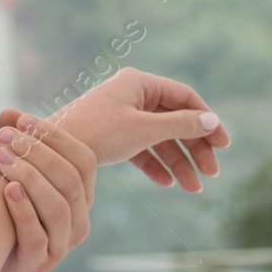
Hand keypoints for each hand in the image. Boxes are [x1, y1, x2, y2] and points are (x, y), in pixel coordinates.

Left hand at [0, 111, 99, 271]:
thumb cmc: (3, 215)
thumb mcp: (12, 177)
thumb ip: (14, 146)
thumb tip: (8, 112)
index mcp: (81, 197)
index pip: (84, 160)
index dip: (56, 137)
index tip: (24, 119)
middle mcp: (78, 221)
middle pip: (70, 180)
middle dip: (37, 153)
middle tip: (4, 137)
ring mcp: (60, 245)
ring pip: (57, 208)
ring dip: (29, 177)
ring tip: (0, 158)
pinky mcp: (37, 263)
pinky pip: (37, 236)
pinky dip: (24, 211)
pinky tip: (7, 191)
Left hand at [41, 67, 231, 191]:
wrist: (48, 151)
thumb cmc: (96, 133)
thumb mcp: (144, 129)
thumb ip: (181, 125)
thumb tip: (212, 121)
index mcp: (140, 83)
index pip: (185, 98)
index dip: (207, 121)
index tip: (223, 146)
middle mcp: (132, 95)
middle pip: (175, 120)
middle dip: (194, 148)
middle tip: (211, 174)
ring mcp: (121, 115)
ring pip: (159, 138)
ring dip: (178, 162)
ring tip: (193, 188)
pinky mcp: (111, 135)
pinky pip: (141, 148)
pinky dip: (155, 164)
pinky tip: (167, 183)